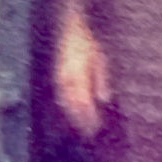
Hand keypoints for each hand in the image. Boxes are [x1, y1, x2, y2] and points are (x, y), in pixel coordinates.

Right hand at [54, 14, 109, 137]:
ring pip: (64, 102)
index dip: (89, 117)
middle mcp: (66, 78)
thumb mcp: (100, 58)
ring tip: (81, 127)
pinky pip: (60, 95)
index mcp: (78, 75)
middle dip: (81, 121)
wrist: (70, 27)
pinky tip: (71, 113)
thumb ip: (101, 80)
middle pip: (73, 106)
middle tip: (89, 134)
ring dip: (72, 116)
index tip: (96, 128)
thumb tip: (104, 100)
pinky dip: (66, 107)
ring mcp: (59, 77)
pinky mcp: (56, 75)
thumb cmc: (88, 42)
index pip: (83, 102)